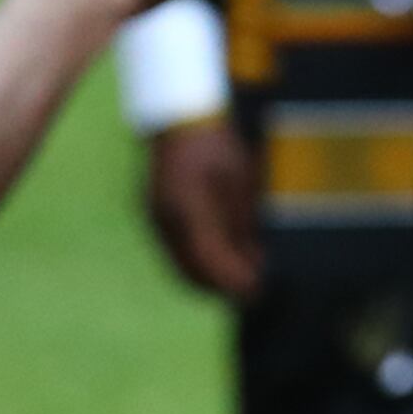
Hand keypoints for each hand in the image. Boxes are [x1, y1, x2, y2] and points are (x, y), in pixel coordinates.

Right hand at [143, 116, 263, 304]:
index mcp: (189, 207)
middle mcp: (166, 220)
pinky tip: (223, 264)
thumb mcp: (241, 181)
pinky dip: (198, 265)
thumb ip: (243, 224)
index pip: (208, 259)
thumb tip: (256, 262)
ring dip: (209, 280)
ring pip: (181, 266)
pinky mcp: (156, 219)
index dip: (232, 280)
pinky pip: (176, 253)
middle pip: (191, 271)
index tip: (256, 291)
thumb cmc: (218, 146)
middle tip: (254, 292)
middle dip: (221, 287)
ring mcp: (156, 221)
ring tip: (243, 282)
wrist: (180, 120)